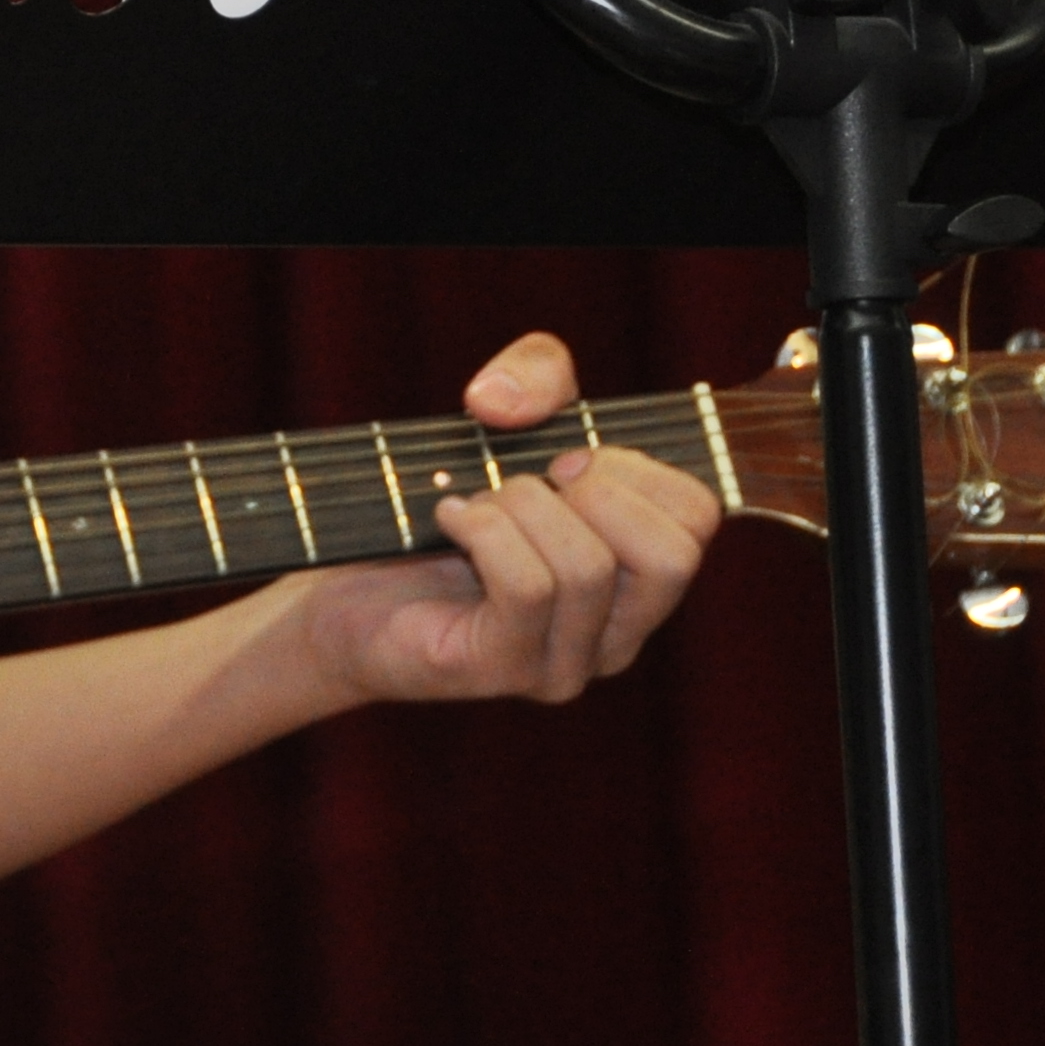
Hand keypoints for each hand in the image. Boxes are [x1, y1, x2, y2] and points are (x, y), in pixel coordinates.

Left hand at [282, 331, 720, 711]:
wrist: (346, 589)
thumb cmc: (441, 505)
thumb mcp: (508, 416)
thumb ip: (539, 375)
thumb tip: (506, 405)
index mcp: (638, 577)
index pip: (699, 518)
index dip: (638, 466)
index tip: (570, 454)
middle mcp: (618, 633)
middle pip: (671, 556)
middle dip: (596, 490)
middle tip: (533, 478)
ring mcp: (566, 663)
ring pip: (588, 568)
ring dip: (520, 506)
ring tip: (476, 503)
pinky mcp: (505, 670)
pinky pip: (526, 588)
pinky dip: (482, 531)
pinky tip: (449, 519)